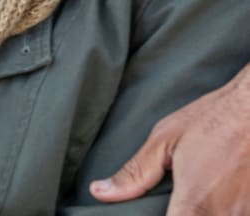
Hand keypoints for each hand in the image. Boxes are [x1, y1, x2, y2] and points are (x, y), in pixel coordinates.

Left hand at [89, 64, 249, 214]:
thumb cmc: (212, 119)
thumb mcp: (166, 139)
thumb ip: (135, 173)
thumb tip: (100, 192)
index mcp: (194, 203)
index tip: (158, 212)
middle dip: (180, 214)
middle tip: (176, 199)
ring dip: (202, 213)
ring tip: (201, 191)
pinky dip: (225, 210)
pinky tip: (217, 195)